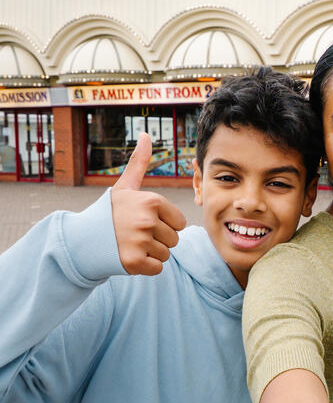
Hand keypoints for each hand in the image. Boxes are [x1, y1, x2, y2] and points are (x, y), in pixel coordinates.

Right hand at [111, 133, 185, 275]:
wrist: (82, 239)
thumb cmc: (109, 212)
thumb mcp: (125, 186)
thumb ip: (139, 162)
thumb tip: (146, 134)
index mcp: (151, 201)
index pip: (179, 222)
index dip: (164, 224)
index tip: (144, 220)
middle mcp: (147, 221)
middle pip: (174, 239)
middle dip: (158, 239)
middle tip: (136, 234)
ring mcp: (141, 242)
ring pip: (166, 254)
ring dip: (152, 253)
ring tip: (131, 244)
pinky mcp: (135, 262)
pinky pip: (157, 268)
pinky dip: (146, 267)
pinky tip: (129, 256)